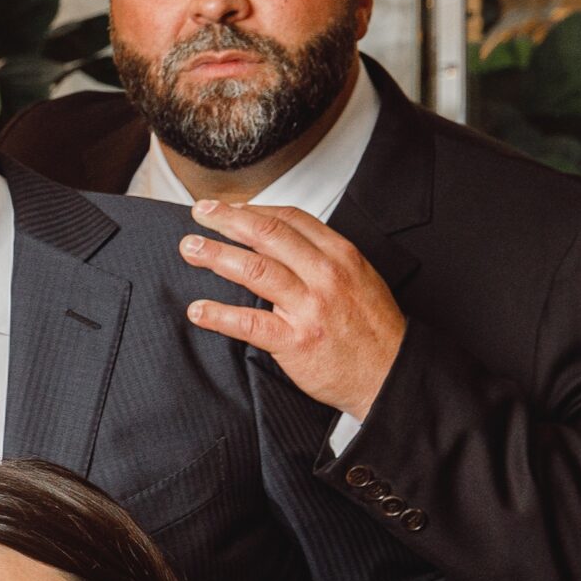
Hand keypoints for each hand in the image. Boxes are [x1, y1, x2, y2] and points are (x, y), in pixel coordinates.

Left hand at [180, 200, 406, 420]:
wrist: (391, 373)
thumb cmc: (371, 327)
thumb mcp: (358, 278)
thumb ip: (322, 258)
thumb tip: (280, 242)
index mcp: (340, 255)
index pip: (290, 219)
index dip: (253, 209)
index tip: (228, 207)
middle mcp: (325, 275)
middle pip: (267, 235)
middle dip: (227, 220)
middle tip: (199, 214)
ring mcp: (310, 307)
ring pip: (254, 270)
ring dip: (216, 256)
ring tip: (189, 249)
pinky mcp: (296, 341)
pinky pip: (249, 324)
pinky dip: (219, 315)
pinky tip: (197, 310)